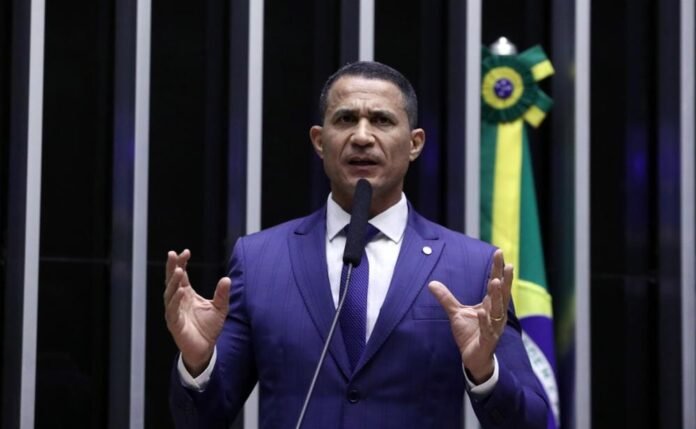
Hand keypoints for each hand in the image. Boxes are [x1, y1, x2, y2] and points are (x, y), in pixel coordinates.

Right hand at [163, 249, 230, 376]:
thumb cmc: (209, 327)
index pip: (181, 275)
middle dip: (171, 267)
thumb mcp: (220, 308)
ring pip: (169, 294)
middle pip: (171, 281)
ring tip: (177, 270)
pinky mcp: (175, 324)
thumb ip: (222, 294)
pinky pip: (172, 311)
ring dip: (172, 282)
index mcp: (187, 294)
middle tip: (172, 254)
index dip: (181, 263)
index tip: (185, 252)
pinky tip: (180, 291)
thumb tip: (227, 279)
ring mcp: (174, 312)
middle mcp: (178, 301)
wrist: (205, 349)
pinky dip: (175, 301)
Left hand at [428, 249, 511, 383]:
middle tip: (507, 264)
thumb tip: (431, 283)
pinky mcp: (487, 340)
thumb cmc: (470, 334)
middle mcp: (495, 314)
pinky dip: (485, 321)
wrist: (474, 358)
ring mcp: (493, 327)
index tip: (499, 253)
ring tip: (496, 282)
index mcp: (490, 305)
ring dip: (496, 296)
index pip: (495, 284)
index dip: (497, 269)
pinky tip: (482, 312)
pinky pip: (487, 330)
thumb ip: (446, 298)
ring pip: (497, 310)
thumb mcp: (456, 313)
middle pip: (501, 294)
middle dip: (504, 279)